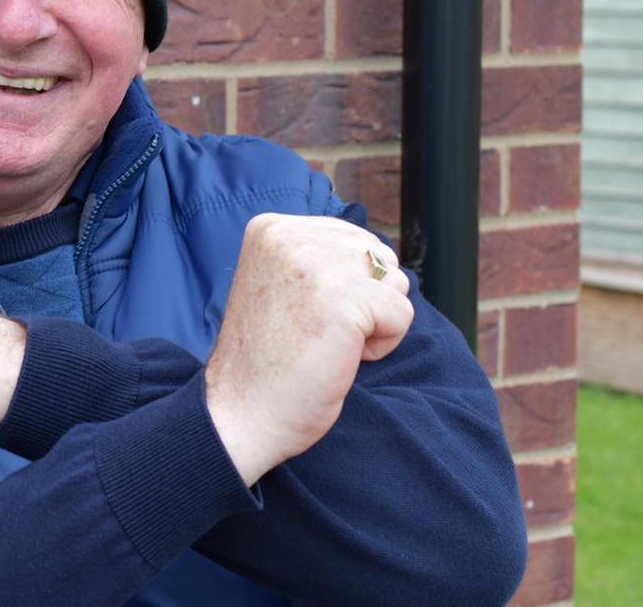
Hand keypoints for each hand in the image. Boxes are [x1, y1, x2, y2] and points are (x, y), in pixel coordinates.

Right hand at [204, 214, 412, 484]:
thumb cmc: (266, 360)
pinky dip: (382, 345)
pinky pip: (401, 314)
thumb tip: (380, 257)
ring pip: (393, 282)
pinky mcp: (343, 299)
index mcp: (271, 228)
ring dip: (373, 321)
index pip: (352, 239)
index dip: (343, 285)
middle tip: (315, 334)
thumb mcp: (279, 283)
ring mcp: (316, 264)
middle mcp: (290, 236)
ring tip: (327, 344)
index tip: (300, 316)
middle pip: (376, 257)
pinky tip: (340, 358)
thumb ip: (317, 257)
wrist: (240, 414)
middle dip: (362, 299)